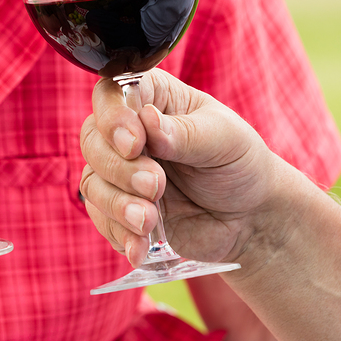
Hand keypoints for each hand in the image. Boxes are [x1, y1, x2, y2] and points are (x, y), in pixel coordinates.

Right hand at [79, 69, 279, 267]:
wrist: (250, 217)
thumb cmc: (239, 164)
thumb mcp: (224, 139)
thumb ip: (184, 132)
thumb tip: (147, 120)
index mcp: (152, 98)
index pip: (111, 95)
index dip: (113, 118)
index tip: (135, 144)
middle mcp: (128, 132)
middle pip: (92, 140)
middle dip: (119, 168)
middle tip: (156, 186)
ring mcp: (121, 172)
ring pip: (91, 182)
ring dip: (117, 205)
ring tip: (149, 221)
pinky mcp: (120, 208)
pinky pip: (101, 218)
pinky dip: (119, 233)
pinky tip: (141, 245)